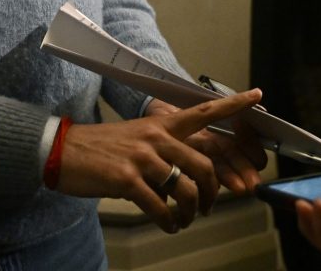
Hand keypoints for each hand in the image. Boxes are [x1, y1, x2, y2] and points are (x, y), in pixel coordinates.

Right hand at [57, 89, 261, 232]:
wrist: (62, 151)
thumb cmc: (101, 148)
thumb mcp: (135, 139)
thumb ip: (163, 150)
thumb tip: (186, 176)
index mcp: (160, 124)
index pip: (204, 112)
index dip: (234, 105)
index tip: (258, 96)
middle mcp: (155, 137)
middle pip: (204, 166)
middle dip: (213, 193)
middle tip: (207, 207)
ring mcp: (142, 157)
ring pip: (186, 189)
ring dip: (192, 212)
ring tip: (184, 220)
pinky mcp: (127, 179)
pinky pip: (161, 207)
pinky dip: (169, 222)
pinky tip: (167, 225)